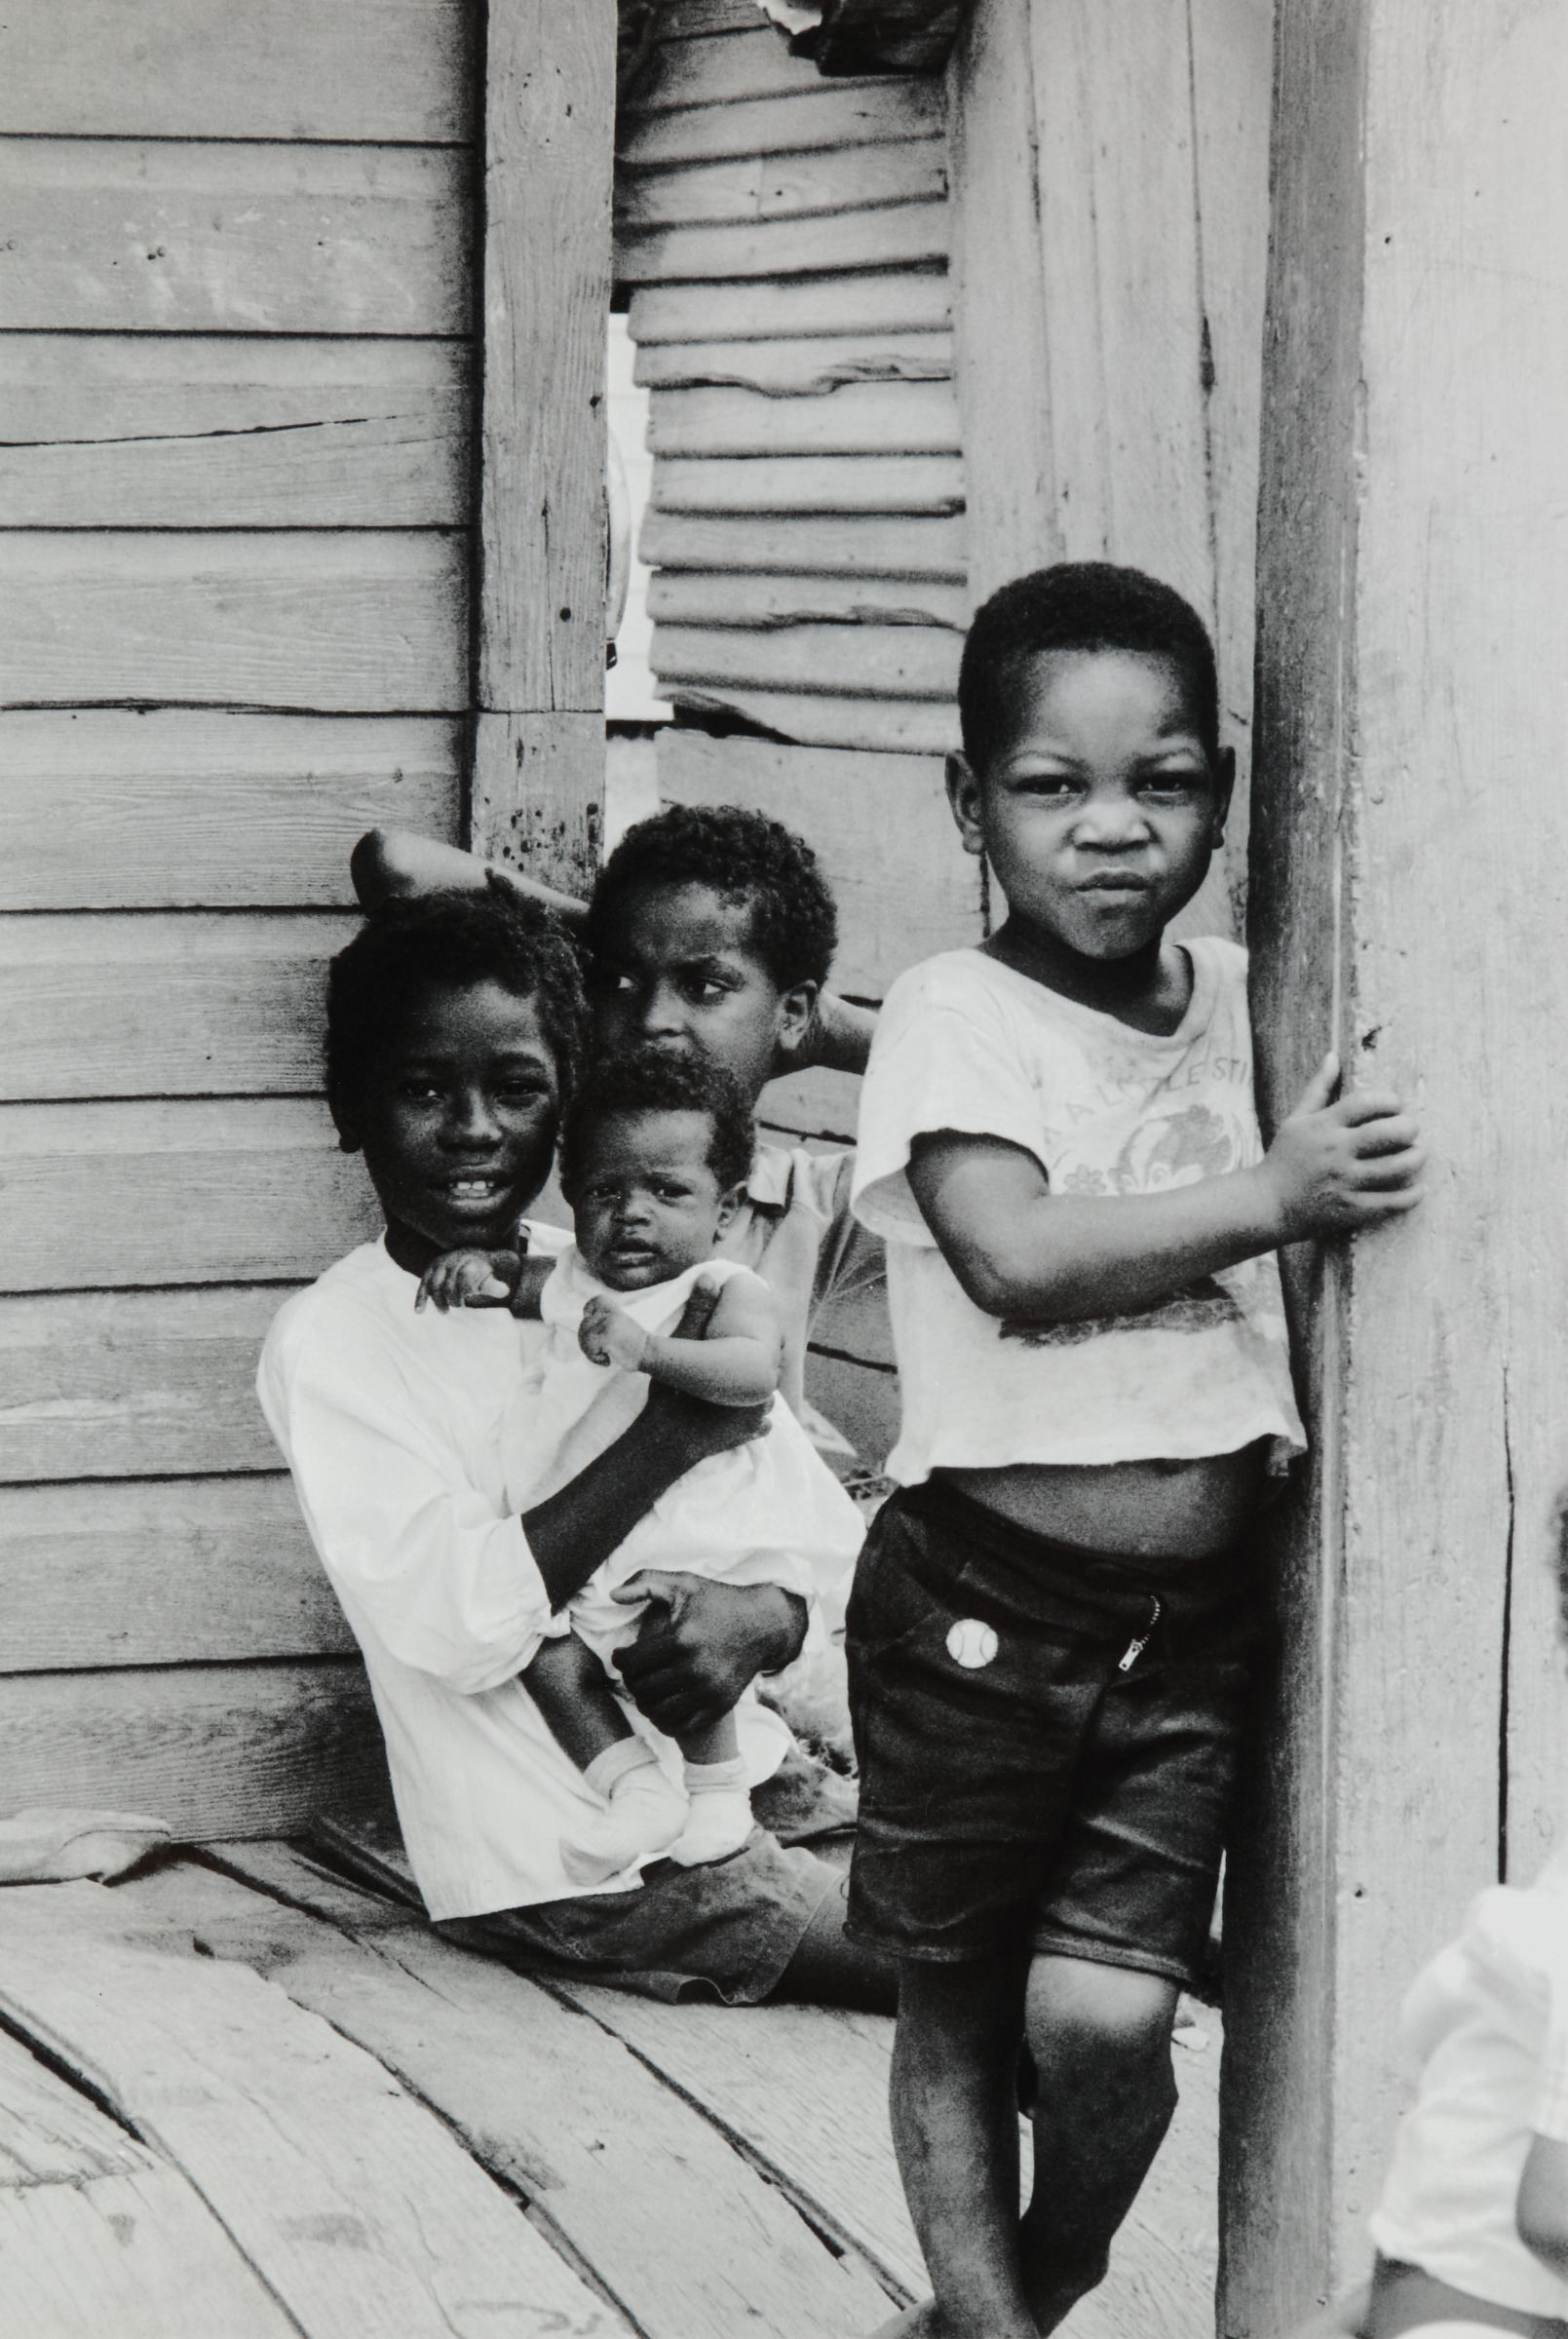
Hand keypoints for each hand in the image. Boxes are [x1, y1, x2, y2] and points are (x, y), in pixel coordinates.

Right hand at [415, 1249, 517, 1312]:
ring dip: (438, 1301)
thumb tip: (505, 1291)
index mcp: (467, 1260)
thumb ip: (495, 1286)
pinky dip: (420, 1298)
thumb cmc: (480, 1273)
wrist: (468, 1258)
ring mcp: (438, 1266)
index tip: (467, 1302)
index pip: (465, 1276)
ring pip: (434, 1285)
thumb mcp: (489, 1279)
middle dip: (452, 1298)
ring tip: (445, 1312)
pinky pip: (423, 1285)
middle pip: (448, 1284)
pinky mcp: (429, 1273)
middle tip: (459, 1307)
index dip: (465, 1290)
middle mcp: (451, 1260)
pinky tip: (419, 1311)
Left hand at [578, 1295, 648, 1370]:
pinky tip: (607, 1361)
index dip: (588, 1312)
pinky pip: (589, 1347)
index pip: (595, 1301)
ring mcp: (607, 1324)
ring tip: (604, 1356)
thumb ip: (605, 1322)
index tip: (598, 1327)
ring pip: (584, 1337)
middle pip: (584, 1326)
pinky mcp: (606, 1337)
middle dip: (587, 1342)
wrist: (650, 1353)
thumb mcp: (621, 1325)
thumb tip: (584, 1330)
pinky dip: (595, 1357)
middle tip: (600, 1351)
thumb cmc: (635, 1345)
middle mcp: (610, 1314)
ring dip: (590, 1351)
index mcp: (614, 1310)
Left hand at [612, 1574, 808, 1739]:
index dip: (619, 1660)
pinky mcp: (720, 1705)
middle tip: (633, 1672)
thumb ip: (645, 1582)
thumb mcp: (684, 1583)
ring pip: (658, 1711)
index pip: (632, 1663)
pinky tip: (662, 1705)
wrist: (764, 1625)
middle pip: (643, 1688)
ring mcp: (709, 1691)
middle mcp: (695, 1669)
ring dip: (644, 1702)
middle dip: (631, 1680)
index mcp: (681, 1639)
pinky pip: (682, 1726)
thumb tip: (613, 1594)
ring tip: (645, 1689)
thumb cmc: (718, 1601)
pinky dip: (665, 1721)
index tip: (621, 1655)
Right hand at [1258, 1053, 1424, 1242]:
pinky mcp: (1350, 1209)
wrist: (1267, 1204)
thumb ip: (1318, 1088)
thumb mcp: (1296, 1119)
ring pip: (1396, 1167)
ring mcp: (1344, 1182)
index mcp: (1324, 1126)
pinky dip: (1411, 1196)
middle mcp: (1336, 1152)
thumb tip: (1333, 1056)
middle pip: (1389, 1132)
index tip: (1396, 1107)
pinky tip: (1418, 1189)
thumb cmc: (1284, 1159)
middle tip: (1411, 1131)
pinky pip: (1391, 1202)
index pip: (1367, 1103)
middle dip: (1410, 1128)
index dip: (1390, 1100)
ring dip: (1416, 1159)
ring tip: (1417, 1155)